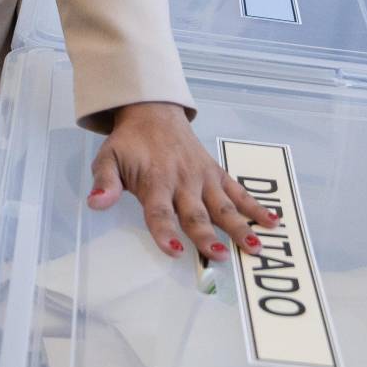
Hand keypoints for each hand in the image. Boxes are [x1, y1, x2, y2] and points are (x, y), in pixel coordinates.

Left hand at [87, 101, 278, 261]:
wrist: (152, 111)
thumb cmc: (129, 142)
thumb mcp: (108, 158)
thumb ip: (104, 182)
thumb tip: (95, 203)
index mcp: (155, 180)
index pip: (159, 211)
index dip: (165, 231)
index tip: (173, 250)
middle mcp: (182, 180)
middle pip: (196, 213)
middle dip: (207, 235)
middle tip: (219, 255)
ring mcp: (203, 177)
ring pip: (223, 206)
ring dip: (239, 226)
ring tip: (254, 247)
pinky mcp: (216, 173)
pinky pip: (238, 191)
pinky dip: (255, 206)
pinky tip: (271, 222)